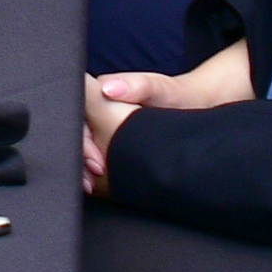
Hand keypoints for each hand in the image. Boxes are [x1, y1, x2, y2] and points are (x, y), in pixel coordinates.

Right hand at [81, 46, 258, 192]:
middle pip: (75, 133)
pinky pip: (92, 154)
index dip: (80, 137)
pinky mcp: (109, 139)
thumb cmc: (175, 95)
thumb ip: (135, 84)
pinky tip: (97, 184)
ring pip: (81, 146)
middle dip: (79, 158)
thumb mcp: (158, 88)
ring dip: (83, 167)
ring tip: (90, 187)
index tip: (95, 161)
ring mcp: (101, 125)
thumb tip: (108, 89)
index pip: (75, 113)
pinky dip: (91, 170)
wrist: (196, 107)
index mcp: (99, 92)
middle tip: (91, 180)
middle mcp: (96, 109)